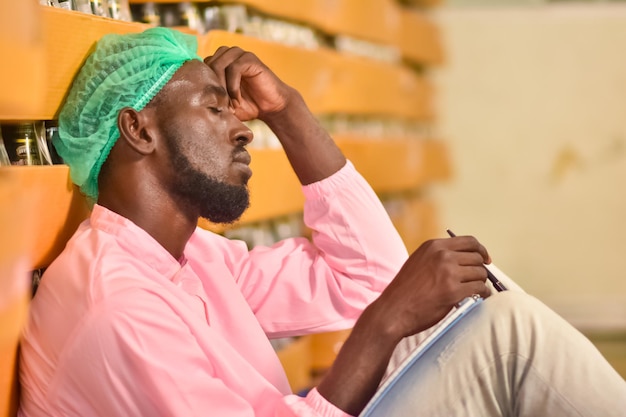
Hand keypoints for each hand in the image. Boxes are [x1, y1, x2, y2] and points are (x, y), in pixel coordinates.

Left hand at [204, 46, 294, 121]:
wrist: (271, 107)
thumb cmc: (247, 106)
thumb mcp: (224, 103)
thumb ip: (210, 97)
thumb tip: (190, 101)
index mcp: (218, 62)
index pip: (200, 67)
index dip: (203, 86)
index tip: (211, 105)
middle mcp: (227, 54)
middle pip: (207, 65)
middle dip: (212, 87)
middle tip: (221, 105)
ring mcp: (238, 54)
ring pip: (218, 64)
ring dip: (222, 87)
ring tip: (230, 104)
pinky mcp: (250, 58)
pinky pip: (234, 68)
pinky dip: (233, 86)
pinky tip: (237, 100)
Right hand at [368, 235, 491, 340]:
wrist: (393, 311)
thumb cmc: (405, 291)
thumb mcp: (418, 262)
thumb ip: (438, 257)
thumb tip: (464, 259)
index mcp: (433, 246)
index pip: (469, 241)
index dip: (481, 250)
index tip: (485, 259)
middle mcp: (442, 255)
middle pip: (477, 257)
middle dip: (480, 269)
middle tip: (478, 280)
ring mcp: (448, 273)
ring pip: (480, 273)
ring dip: (481, 283)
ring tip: (476, 290)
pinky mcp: (453, 291)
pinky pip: (480, 289)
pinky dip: (483, 294)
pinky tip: (478, 297)